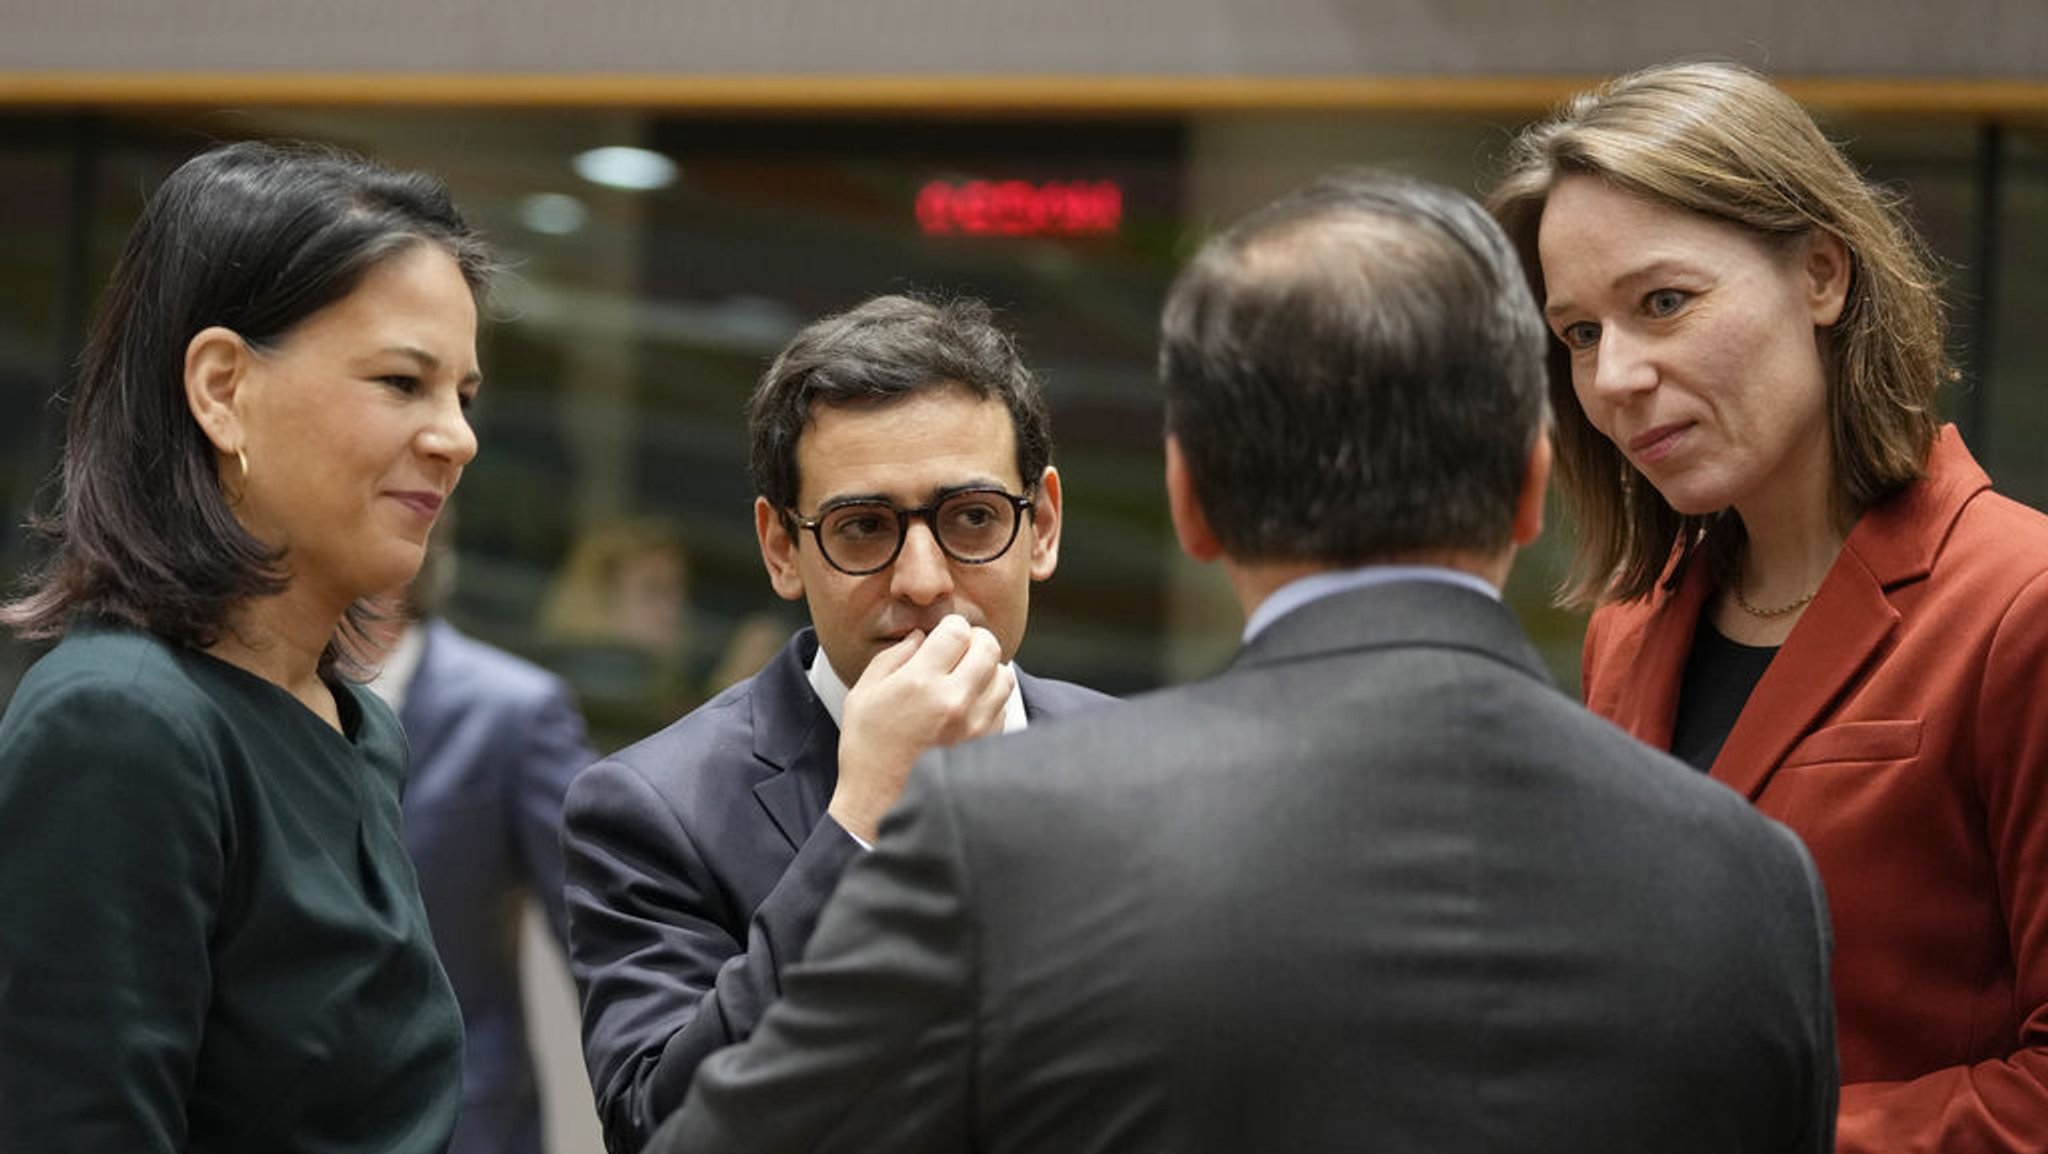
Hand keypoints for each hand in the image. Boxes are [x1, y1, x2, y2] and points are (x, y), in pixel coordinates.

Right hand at [829, 614, 1012, 842]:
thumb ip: (893, 657)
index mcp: (920, 683)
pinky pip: (1003, 706)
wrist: (881, 805)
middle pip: (989, 646)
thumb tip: (921, 637)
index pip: (958, 631)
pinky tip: (969, 705)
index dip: (951, 627)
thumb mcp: (864, 694)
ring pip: (1003, 675)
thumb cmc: (867, 750)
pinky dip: (990, 697)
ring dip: (988, 669)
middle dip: (975, 641)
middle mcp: (954, 701)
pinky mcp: (986, 744)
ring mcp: (975, 725)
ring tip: (967, 677)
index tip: (944, 634)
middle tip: (960, 650)